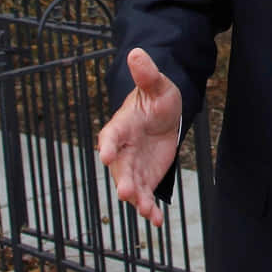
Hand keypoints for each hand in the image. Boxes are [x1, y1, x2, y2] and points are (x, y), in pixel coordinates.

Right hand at [98, 48, 182, 226]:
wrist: (164, 113)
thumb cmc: (156, 97)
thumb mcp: (156, 85)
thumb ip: (146, 74)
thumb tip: (136, 51)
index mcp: (120, 126)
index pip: (110, 136)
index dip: (109, 145)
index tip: (107, 154)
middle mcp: (122, 150)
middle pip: (119, 167)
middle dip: (122, 179)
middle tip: (125, 191)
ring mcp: (133, 165)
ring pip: (132, 184)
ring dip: (137, 198)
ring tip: (145, 209)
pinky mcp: (145, 177)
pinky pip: (145, 194)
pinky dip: (149, 207)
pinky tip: (156, 219)